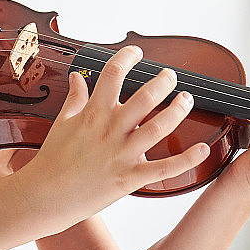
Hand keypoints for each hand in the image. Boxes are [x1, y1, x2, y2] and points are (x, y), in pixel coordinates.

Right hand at [20, 45, 209, 223]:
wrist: (46, 197)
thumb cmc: (53, 160)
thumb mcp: (62, 122)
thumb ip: (75, 97)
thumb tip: (77, 76)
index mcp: (93, 114)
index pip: (112, 75)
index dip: (127, 58)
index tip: (136, 52)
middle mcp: (110, 131)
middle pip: (144, 98)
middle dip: (163, 82)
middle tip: (171, 75)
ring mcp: (121, 155)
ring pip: (158, 128)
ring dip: (177, 111)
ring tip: (186, 99)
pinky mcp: (129, 178)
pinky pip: (164, 168)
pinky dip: (187, 160)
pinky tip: (203, 149)